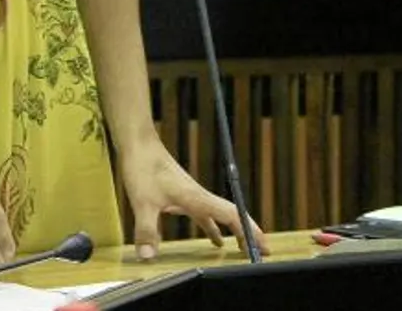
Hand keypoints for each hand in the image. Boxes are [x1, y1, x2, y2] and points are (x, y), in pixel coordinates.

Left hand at [117, 142, 268, 260]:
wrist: (138, 144)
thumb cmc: (143, 166)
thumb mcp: (142, 202)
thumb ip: (146, 231)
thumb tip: (147, 256)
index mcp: (196, 198)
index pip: (232, 216)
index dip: (249, 231)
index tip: (263, 246)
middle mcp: (199, 197)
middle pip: (232, 216)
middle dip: (248, 234)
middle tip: (263, 251)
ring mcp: (192, 196)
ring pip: (219, 217)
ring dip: (233, 232)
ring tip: (243, 248)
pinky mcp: (182, 196)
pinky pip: (204, 216)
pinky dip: (213, 228)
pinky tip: (214, 239)